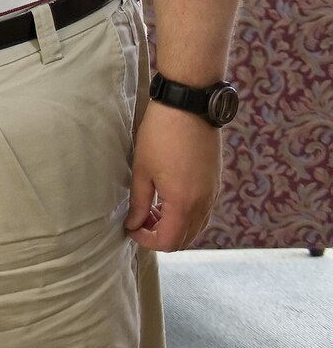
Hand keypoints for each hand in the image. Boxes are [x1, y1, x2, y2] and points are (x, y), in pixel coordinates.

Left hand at [125, 103, 221, 250]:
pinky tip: (167, 198)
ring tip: (151, 209)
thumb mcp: (142, 169)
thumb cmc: (160, 135)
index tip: (131, 229)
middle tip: (139, 220)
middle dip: (160, 236)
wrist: (188, 106)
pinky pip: (203, 212)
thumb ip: (139, 202)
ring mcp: (213, 194)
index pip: (169, 241)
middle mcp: (204, 203)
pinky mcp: (215, 184)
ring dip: (174, 226)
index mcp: (184, 203)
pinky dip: (186, 215)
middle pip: (185, 239)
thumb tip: (133, 223)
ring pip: (196, 227)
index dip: (147, 241)